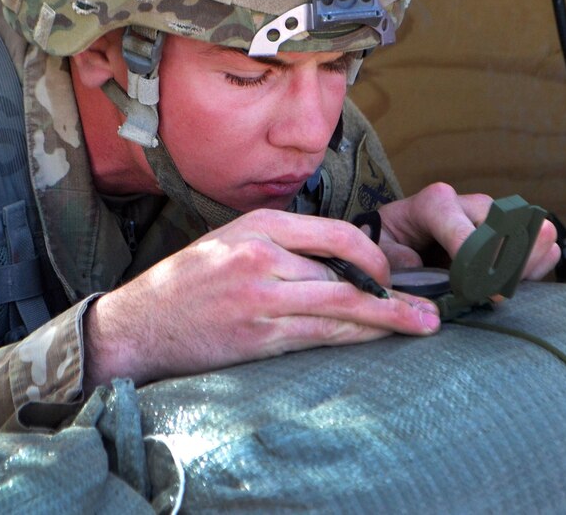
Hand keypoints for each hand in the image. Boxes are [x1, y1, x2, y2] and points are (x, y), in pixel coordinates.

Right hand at [82, 208, 441, 389]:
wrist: (138, 325)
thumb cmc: (185, 283)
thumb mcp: (228, 241)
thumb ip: (279, 244)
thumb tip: (338, 262)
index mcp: (259, 225)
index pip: (338, 233)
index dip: (374, 256)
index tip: (391, 274)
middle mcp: (262, 255)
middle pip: (347, 272)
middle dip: (393, 293)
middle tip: (426, 308)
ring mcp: (261, 298)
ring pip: (342, 306)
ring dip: (389, 319)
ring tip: (423, 326)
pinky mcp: (258, 336)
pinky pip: (320, 335)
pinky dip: (355, 337)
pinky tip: (377, 340)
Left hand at [376, 182, 559, 280]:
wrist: (395, 238)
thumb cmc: (387, 245)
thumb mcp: (380, 252)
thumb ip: (399, 262)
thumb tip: (426, 272)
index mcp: (433, 204)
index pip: (467, 233)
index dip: (480, 266)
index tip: (487, 293)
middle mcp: (468, 203)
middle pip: (506, 228)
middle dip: (505, 264)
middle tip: (496, 293)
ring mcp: (494, 215)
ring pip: (530, 232)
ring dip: (525, 264)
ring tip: (506, 287)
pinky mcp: (510, 230)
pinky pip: (540, 244)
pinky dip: (535, 265)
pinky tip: (515, 282)